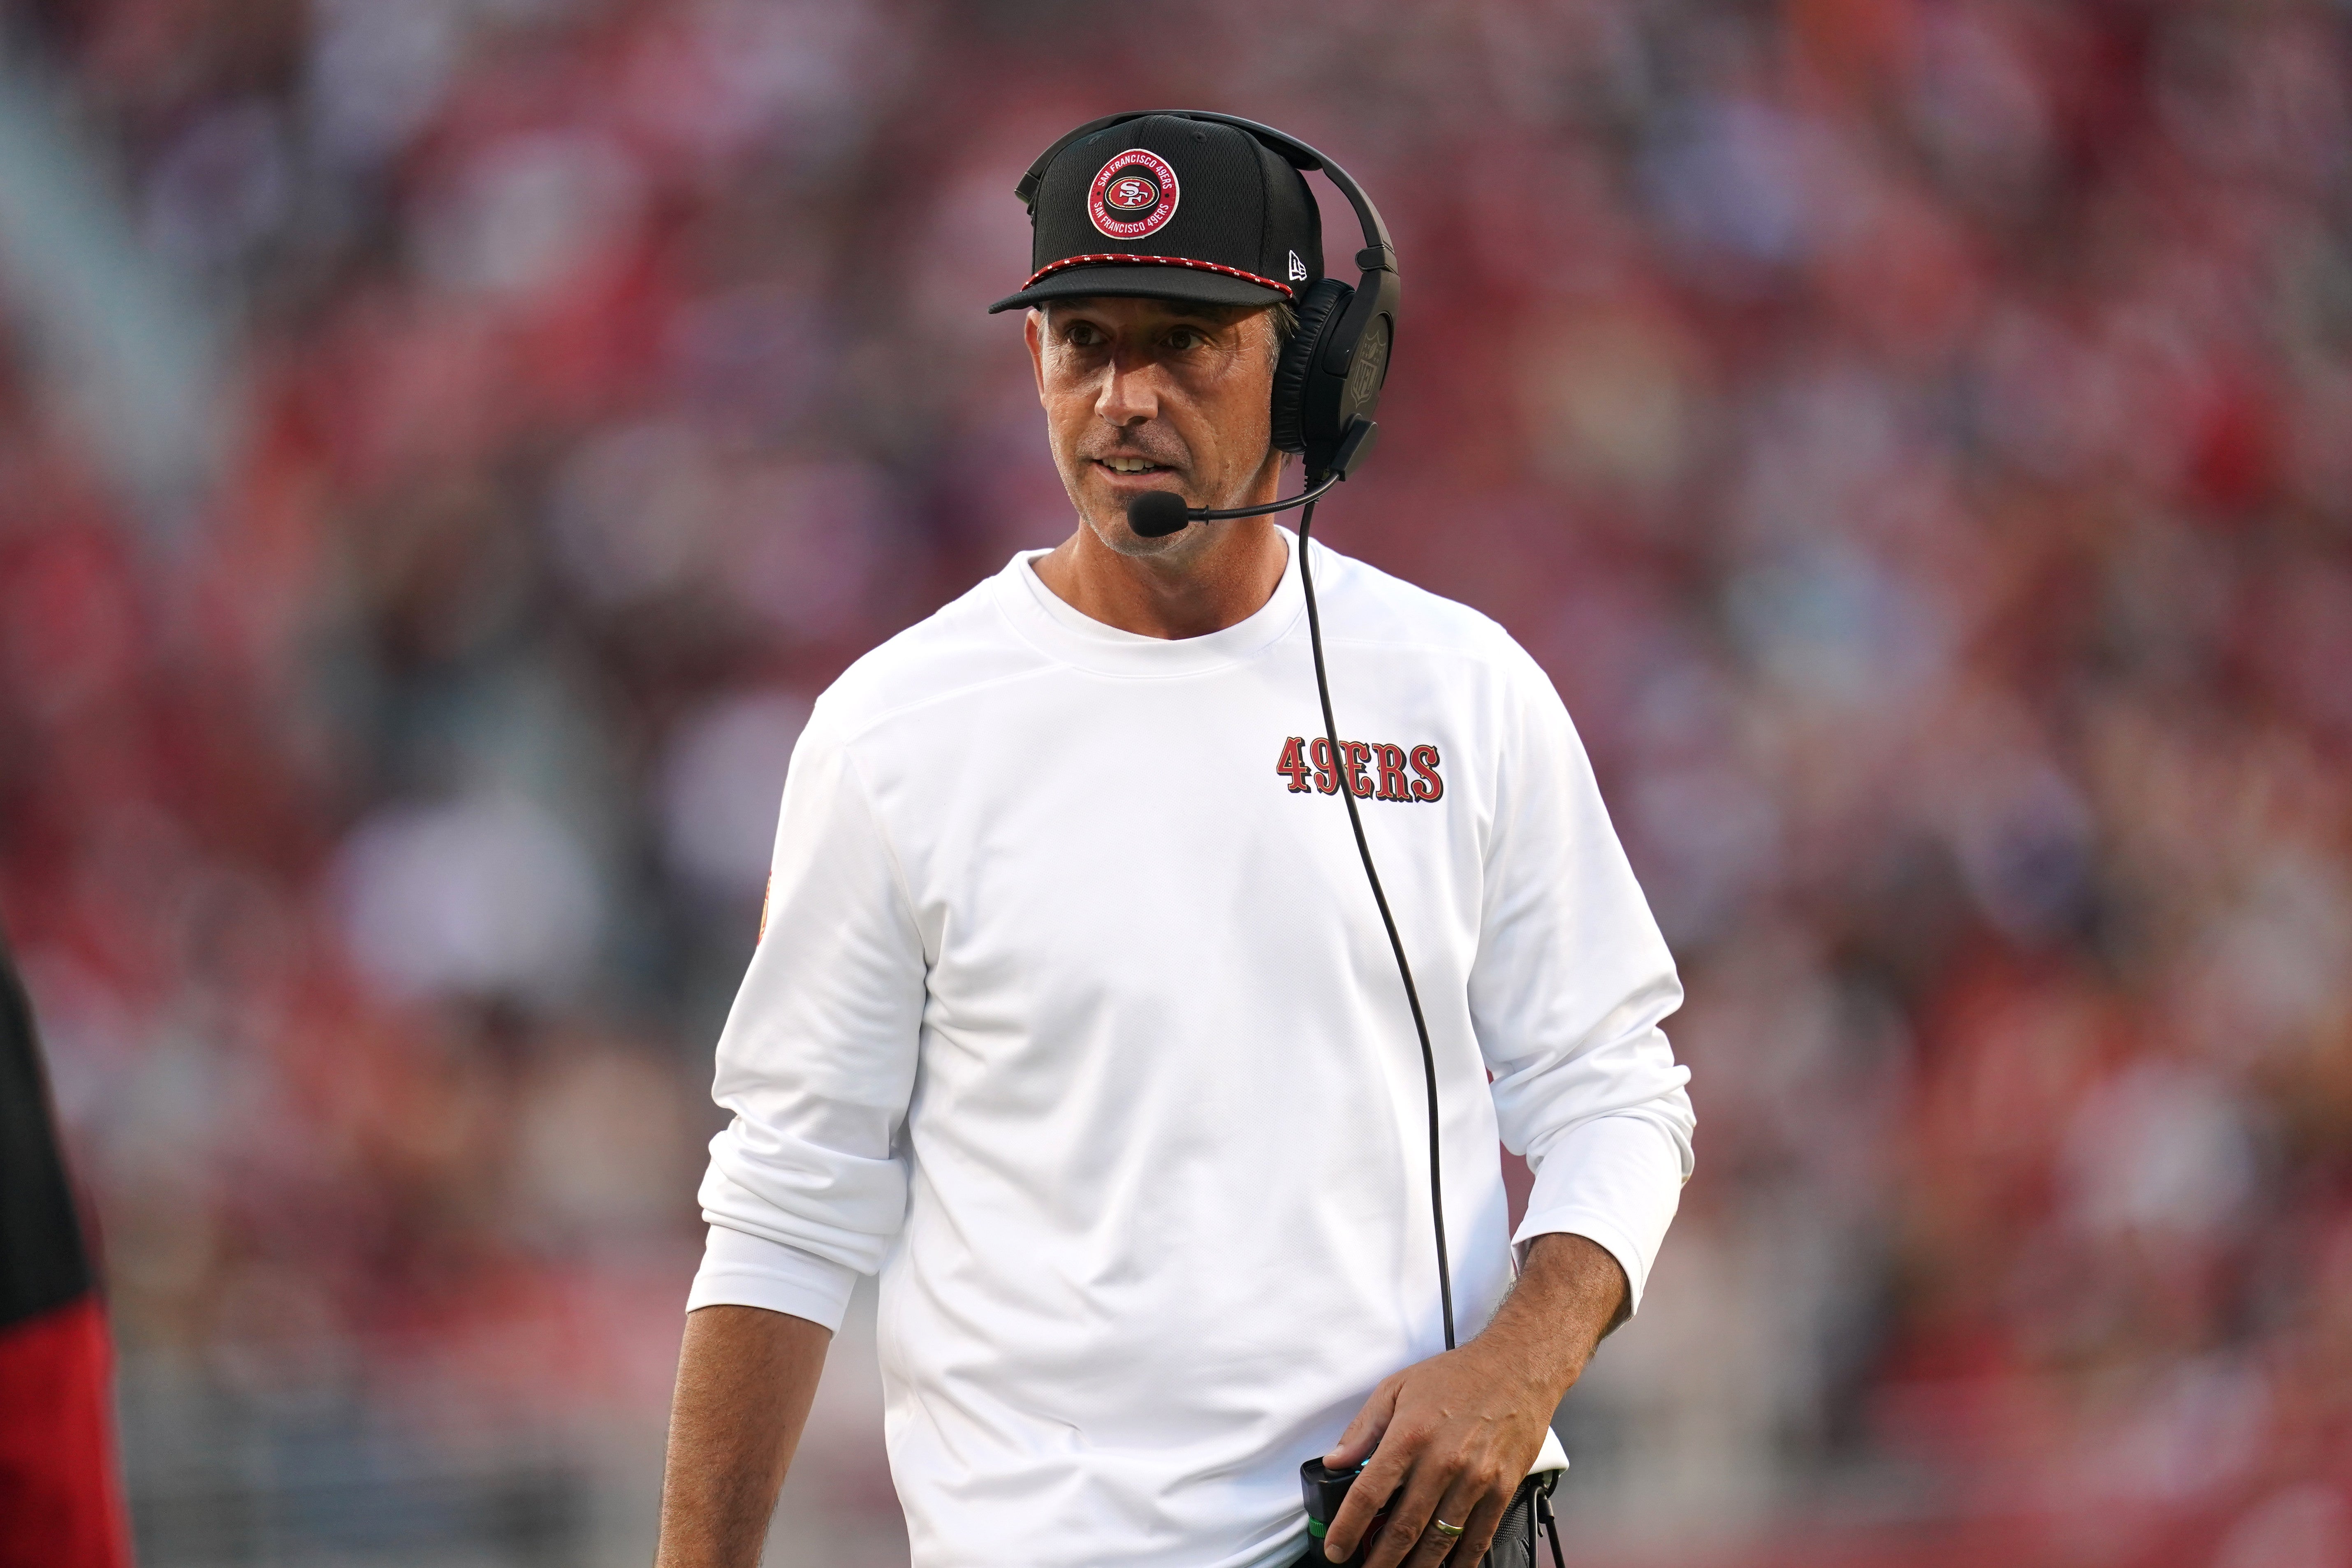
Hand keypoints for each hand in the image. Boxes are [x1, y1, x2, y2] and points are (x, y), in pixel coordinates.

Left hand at [1318, 1233, 1626, 1566]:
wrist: (1518, 1366)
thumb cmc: (1458, 1376)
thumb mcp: (1396, 1388)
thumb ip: (1362, 1429)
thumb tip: (1335, 1461)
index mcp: (1409, 1436)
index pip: (1368, 1494)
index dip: (1347, 1528)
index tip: (1337, 1548)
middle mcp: (1442, 1461)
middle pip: (1402, 1528)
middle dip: (1379, 1560)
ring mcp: (1474, 1479)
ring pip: (1439, 1540)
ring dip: (1416, 1566)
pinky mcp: (1501, 1489)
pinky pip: (1477, 1537)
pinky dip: (1460, 1561)